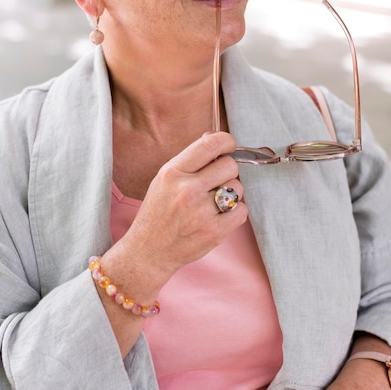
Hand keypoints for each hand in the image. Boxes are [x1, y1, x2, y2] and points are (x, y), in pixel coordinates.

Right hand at [118, 131, 246, 289]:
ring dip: (231, 192)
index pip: (210, 145)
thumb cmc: (158, 212)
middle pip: (230, 165)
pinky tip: (220, 215)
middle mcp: (187, 190)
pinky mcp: (214, 232)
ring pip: (237, 188)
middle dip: (228, 170)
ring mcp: (201, 212)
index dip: (226, 141)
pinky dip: (235, 212)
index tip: (229, 145)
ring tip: (214, 201)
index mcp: (173, 172)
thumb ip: (190, 159)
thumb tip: (214, 138)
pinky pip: (241, 211)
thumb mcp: (164, 179)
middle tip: (217, 180)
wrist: (149, 251)